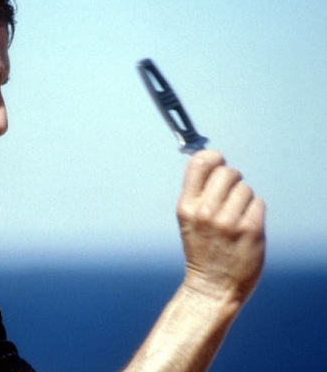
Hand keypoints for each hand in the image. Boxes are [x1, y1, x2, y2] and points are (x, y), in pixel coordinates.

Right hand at [177, 150, 265, 304]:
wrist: (212, 286)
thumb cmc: (202, 251)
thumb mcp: (188, 220)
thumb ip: (198, 193)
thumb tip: (214, 162)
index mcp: (186, 207)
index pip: (199, 163)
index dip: (212, 158)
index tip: (217, 163)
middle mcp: (206, 212)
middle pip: (228, 172)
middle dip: (232, 179)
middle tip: (230, 196)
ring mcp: (228, 221)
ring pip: (245, 188)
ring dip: (244, 199)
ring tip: (236, 217)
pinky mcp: (250, 230)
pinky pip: (258, 203)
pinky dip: (254, 212)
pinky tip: (245, 226)